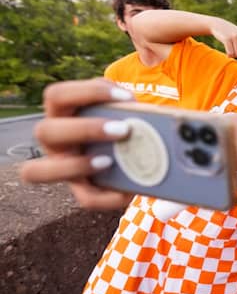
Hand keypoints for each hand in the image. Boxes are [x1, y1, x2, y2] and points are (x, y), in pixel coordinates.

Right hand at [19, 79, 136, 208]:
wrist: (133, 154)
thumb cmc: (122, 123)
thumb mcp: (121, 110)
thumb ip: (125, 105)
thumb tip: (141, 109)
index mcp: (62, 113)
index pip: (57, 95)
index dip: (88, 93)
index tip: (125, 96)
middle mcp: (54, 140)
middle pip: (45, 131)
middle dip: (85, 129)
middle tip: (123, 129)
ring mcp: (62, 167)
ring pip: (39, 171)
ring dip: (76, 165)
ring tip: (109, 161)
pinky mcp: (81, 190)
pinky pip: (85, 199)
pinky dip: (107, 198)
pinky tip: (127, 192)